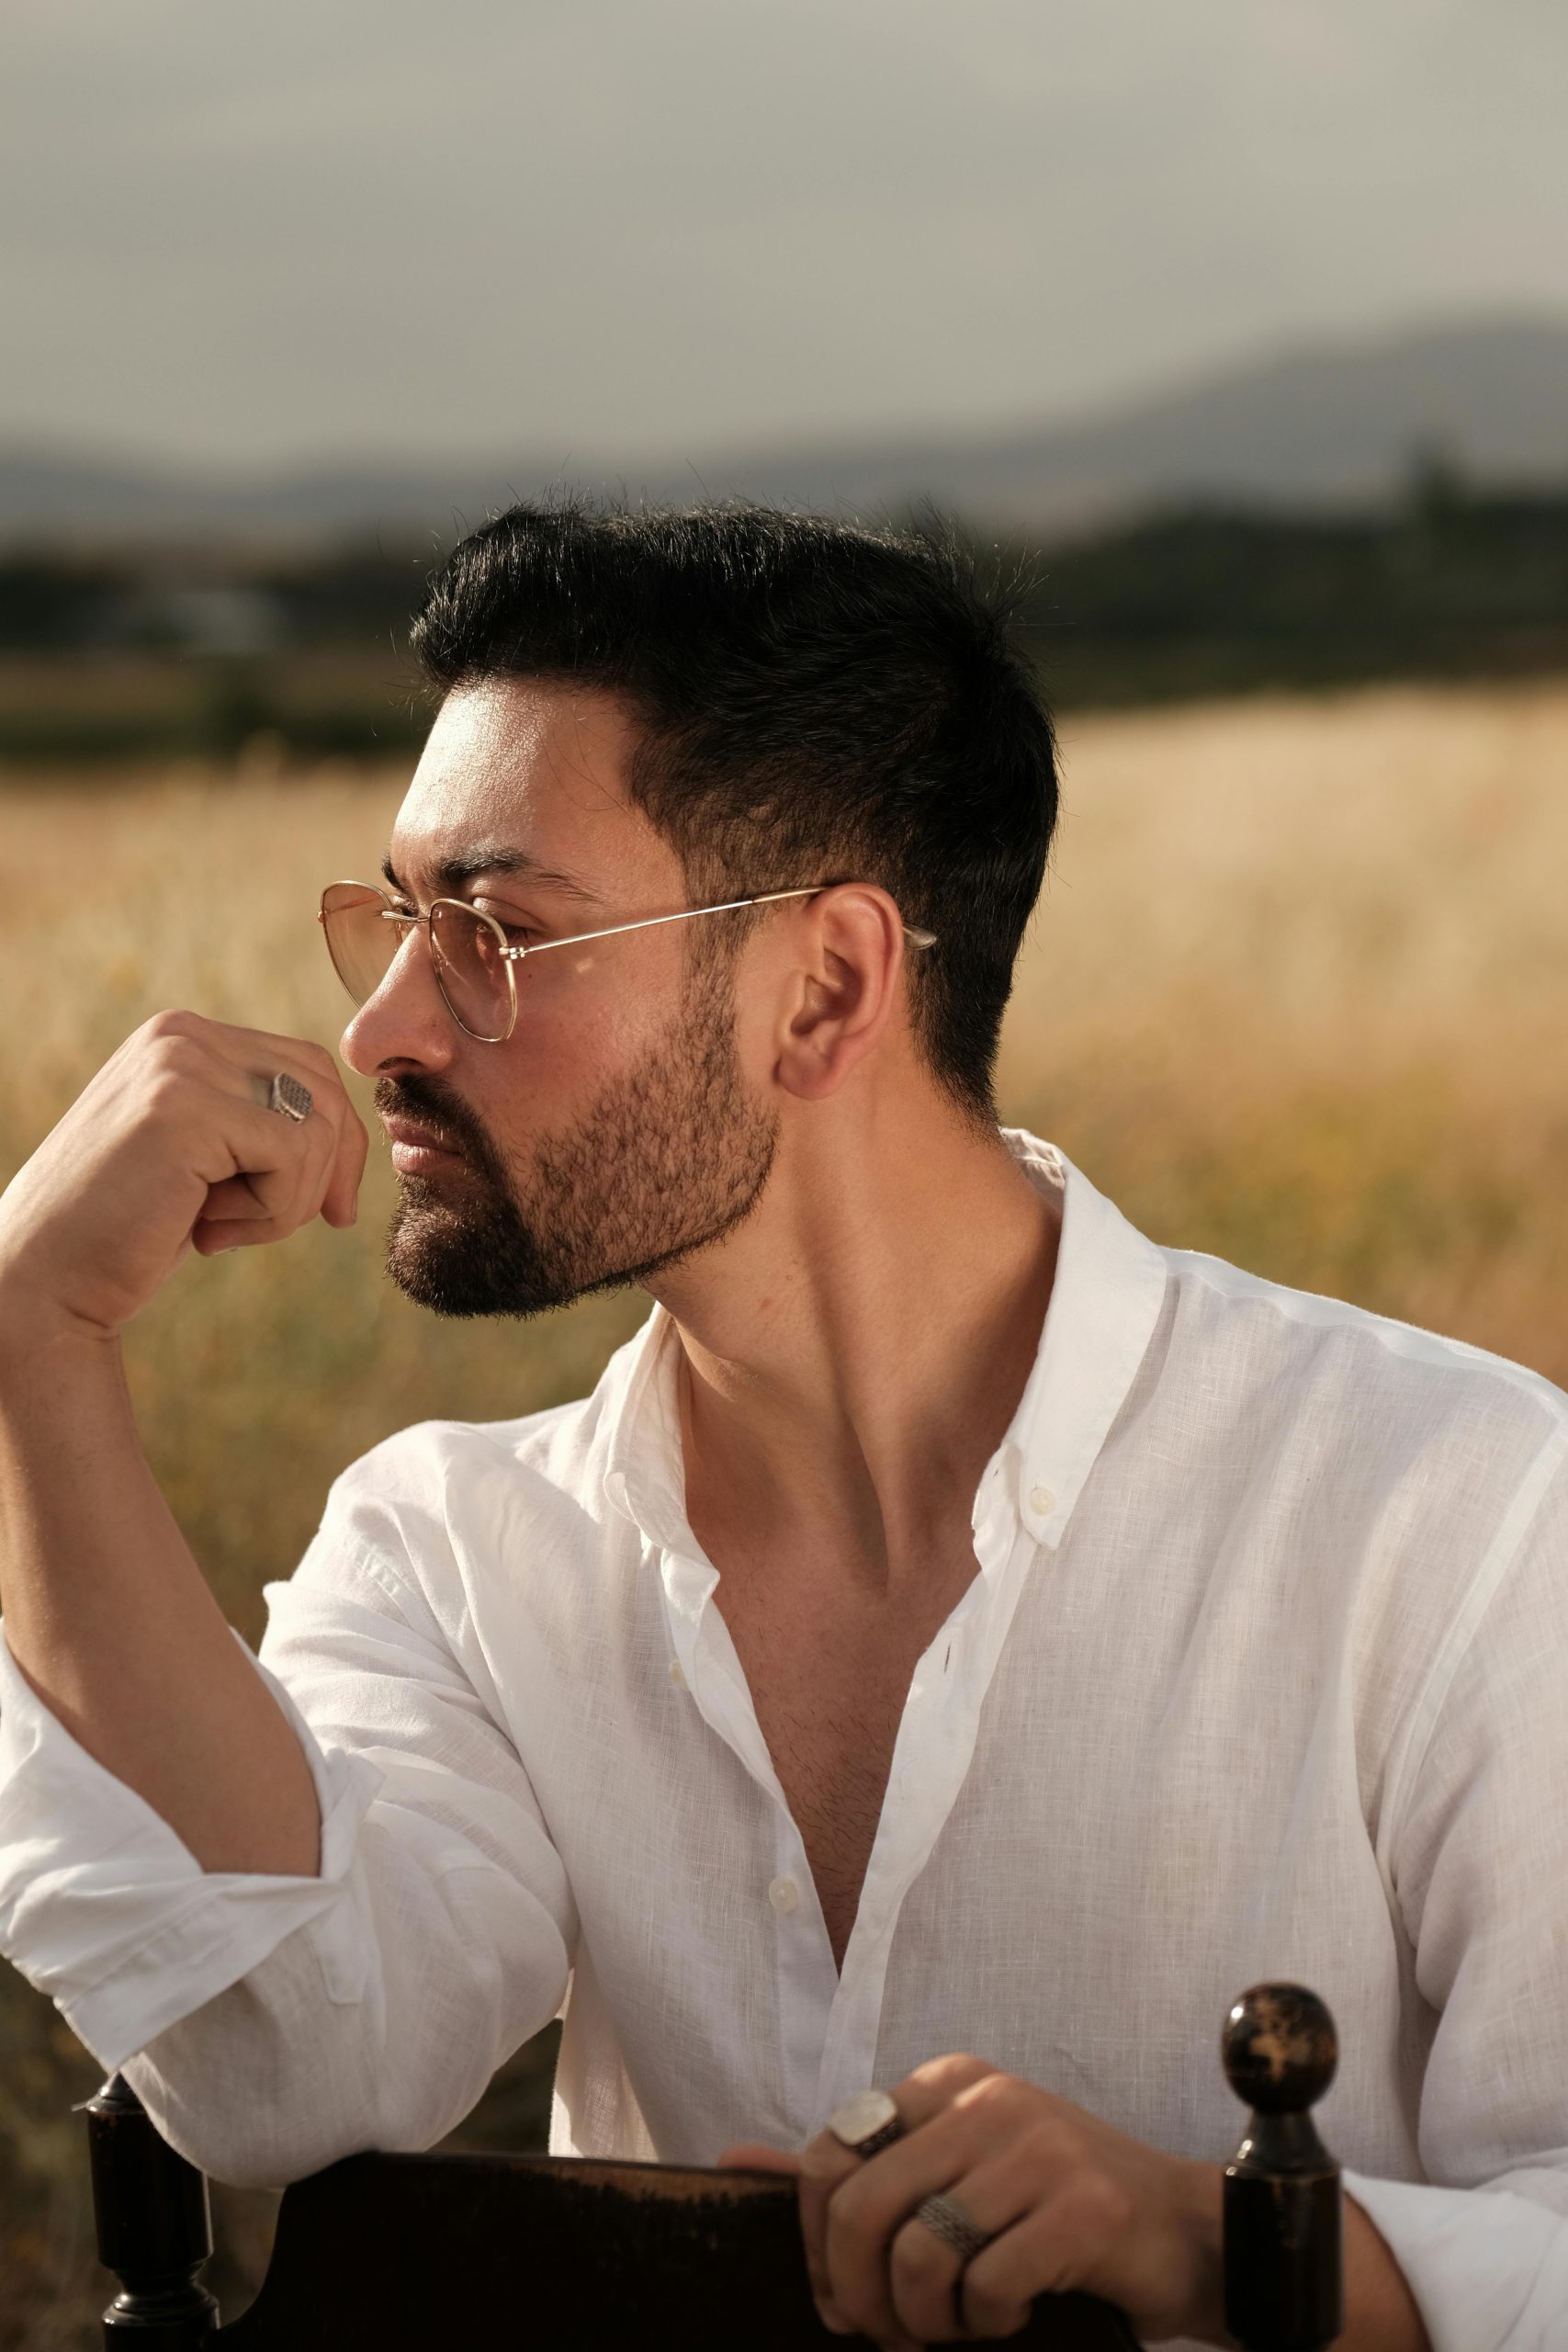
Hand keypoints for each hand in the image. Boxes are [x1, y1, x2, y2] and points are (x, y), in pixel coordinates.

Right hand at [0, 1009, 367, 1339]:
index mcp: (183, 1038)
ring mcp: (178, 1065)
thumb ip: (258, 1122)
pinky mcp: (183, 1109)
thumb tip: (353, 1130)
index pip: (309, 1067)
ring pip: (316, 1125)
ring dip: (289, 1200)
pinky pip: (294, 1155)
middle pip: (323, 1088)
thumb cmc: (127, 1233)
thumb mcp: (205, 1160)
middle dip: (325, 1171)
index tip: (327, 1211)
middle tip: (265, 1228)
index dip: (336, 1143)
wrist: (45, 1285)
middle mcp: (180, 1036)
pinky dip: (272, 1211)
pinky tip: (209, 1233)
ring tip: (219, 1230)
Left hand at [724, 2054, 1223, 2346]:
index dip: (819, 2247)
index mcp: (945, 2082)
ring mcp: (1039, 2146)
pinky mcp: (1084, 2206)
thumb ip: (851, 2171)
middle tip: (894, 2337)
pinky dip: (988, 2326)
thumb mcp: (952, 2174)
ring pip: (919, 2254)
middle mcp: (986, 2099)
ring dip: (926, 2323)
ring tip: (956, 2330)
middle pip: (861, 2209)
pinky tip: (1012, 2318)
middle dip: (860, 2298)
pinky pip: (988, 2286)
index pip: (829, 2155)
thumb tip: (733, 2162)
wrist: (1188, 2232)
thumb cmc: (1058, 2212)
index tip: (844, 2301)